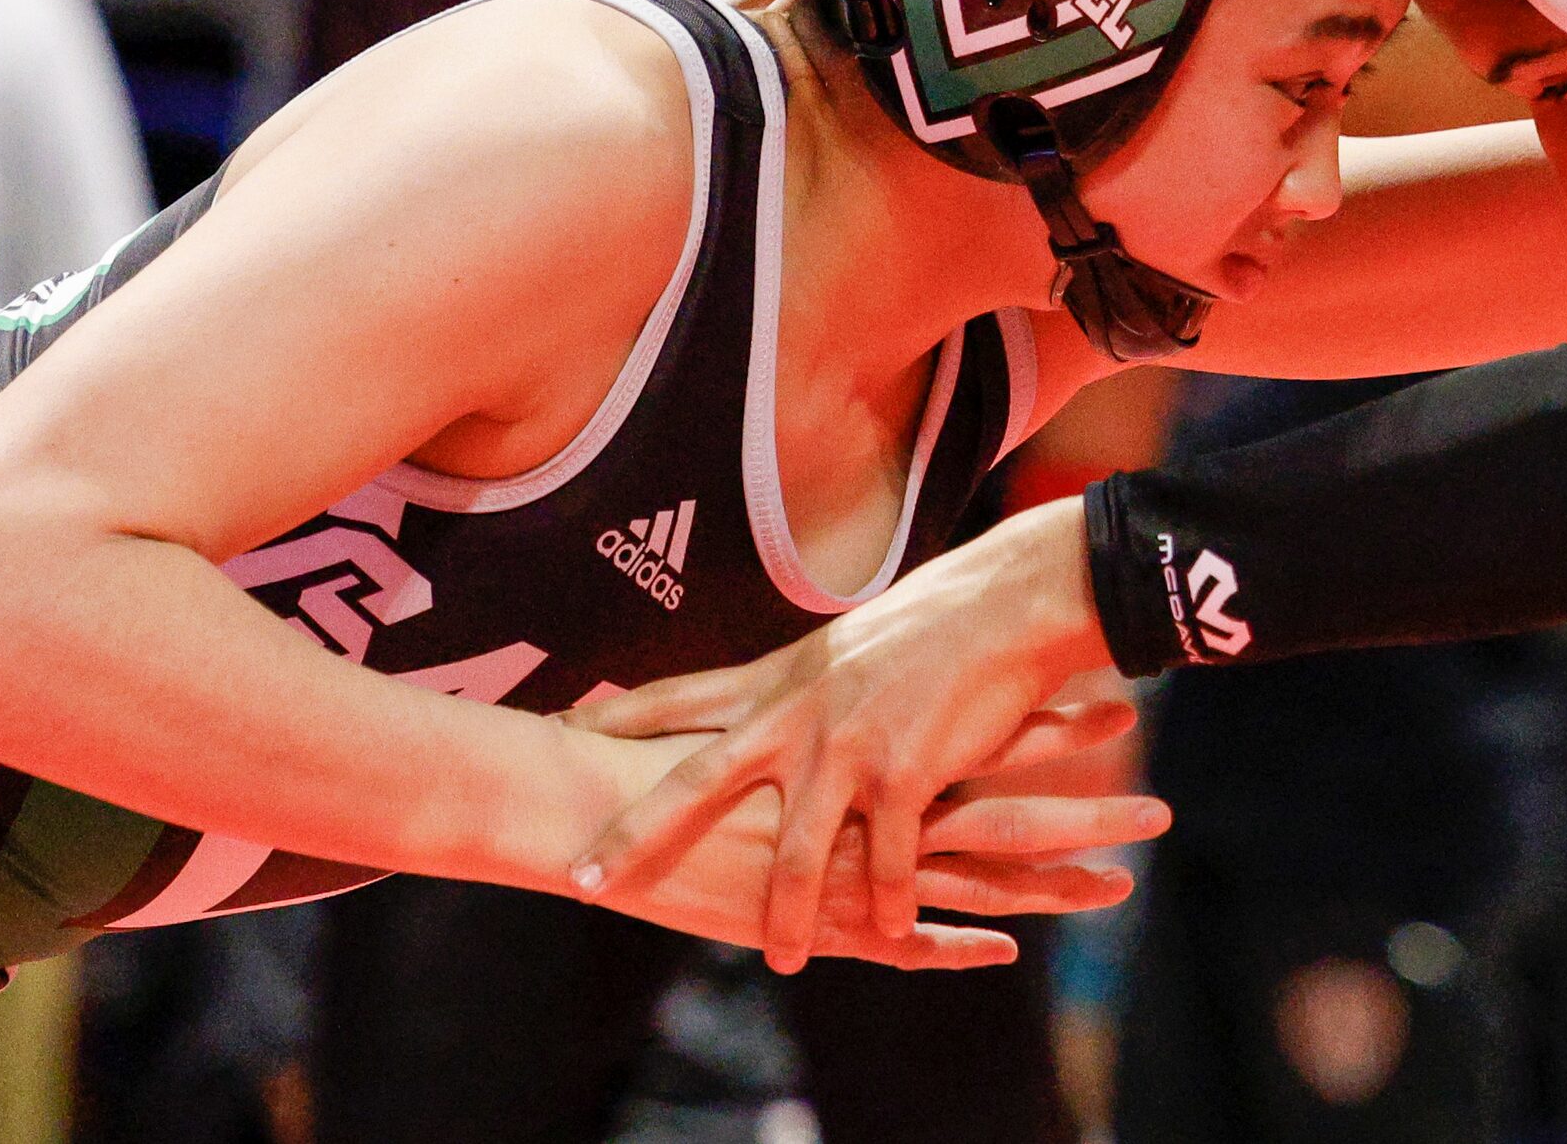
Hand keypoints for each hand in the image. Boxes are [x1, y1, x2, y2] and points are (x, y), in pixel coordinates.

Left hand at [567, 499, 1114, 971]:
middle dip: (634, 836)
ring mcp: (846, 747)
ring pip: (793, 852)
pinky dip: (888, 902)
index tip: (557, 727)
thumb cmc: (939, 620)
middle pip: (694, 782)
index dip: (612, 714)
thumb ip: (806, 683)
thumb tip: (781, 701)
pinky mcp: (903, 775)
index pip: (676, 694)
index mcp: (780, 677)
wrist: (1008, 604)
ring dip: (784, 917)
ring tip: (781, 963)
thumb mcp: (847, 644)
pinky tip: (890, 931)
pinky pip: (885, 861)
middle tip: (583, 883)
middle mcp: (796, 714)